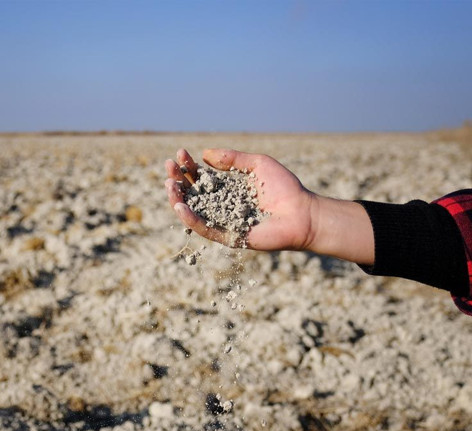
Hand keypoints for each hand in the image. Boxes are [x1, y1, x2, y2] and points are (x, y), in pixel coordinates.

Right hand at [164, 148, 315, 250]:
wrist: (301, 213)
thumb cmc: (284, 188)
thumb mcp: (257, 165)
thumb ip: (233, 159)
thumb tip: (204, 155)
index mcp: (228, 189)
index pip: (201, 177)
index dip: (188, 166)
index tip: (180, 153)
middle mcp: (222, 206)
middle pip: (192, 194)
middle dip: (178, 179)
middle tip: (169, 166)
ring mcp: (223, 222)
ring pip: (193, 212)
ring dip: (177, 199)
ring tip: (169, 185)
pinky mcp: (228, 237)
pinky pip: (205, 229)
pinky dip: (190, 219)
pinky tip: (180, 206)